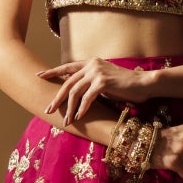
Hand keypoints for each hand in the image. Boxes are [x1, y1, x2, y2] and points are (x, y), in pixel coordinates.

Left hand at [36, 57, 154, 122]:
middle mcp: (91, 65)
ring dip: (69, 108)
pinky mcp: (103, 82)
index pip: (67, 67)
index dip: (52, 71)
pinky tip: (78, 117)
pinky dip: (82, 109)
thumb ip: (90, 83)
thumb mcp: (103, 82)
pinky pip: (87, 98)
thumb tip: (75, 93)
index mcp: (90, 63)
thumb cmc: (125, 86)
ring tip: (66, 120)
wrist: (144, 83)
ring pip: (75, 91)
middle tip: (48, 110)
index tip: (39, 75)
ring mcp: (97, 72)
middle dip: (57, 98)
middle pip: (67, 83)